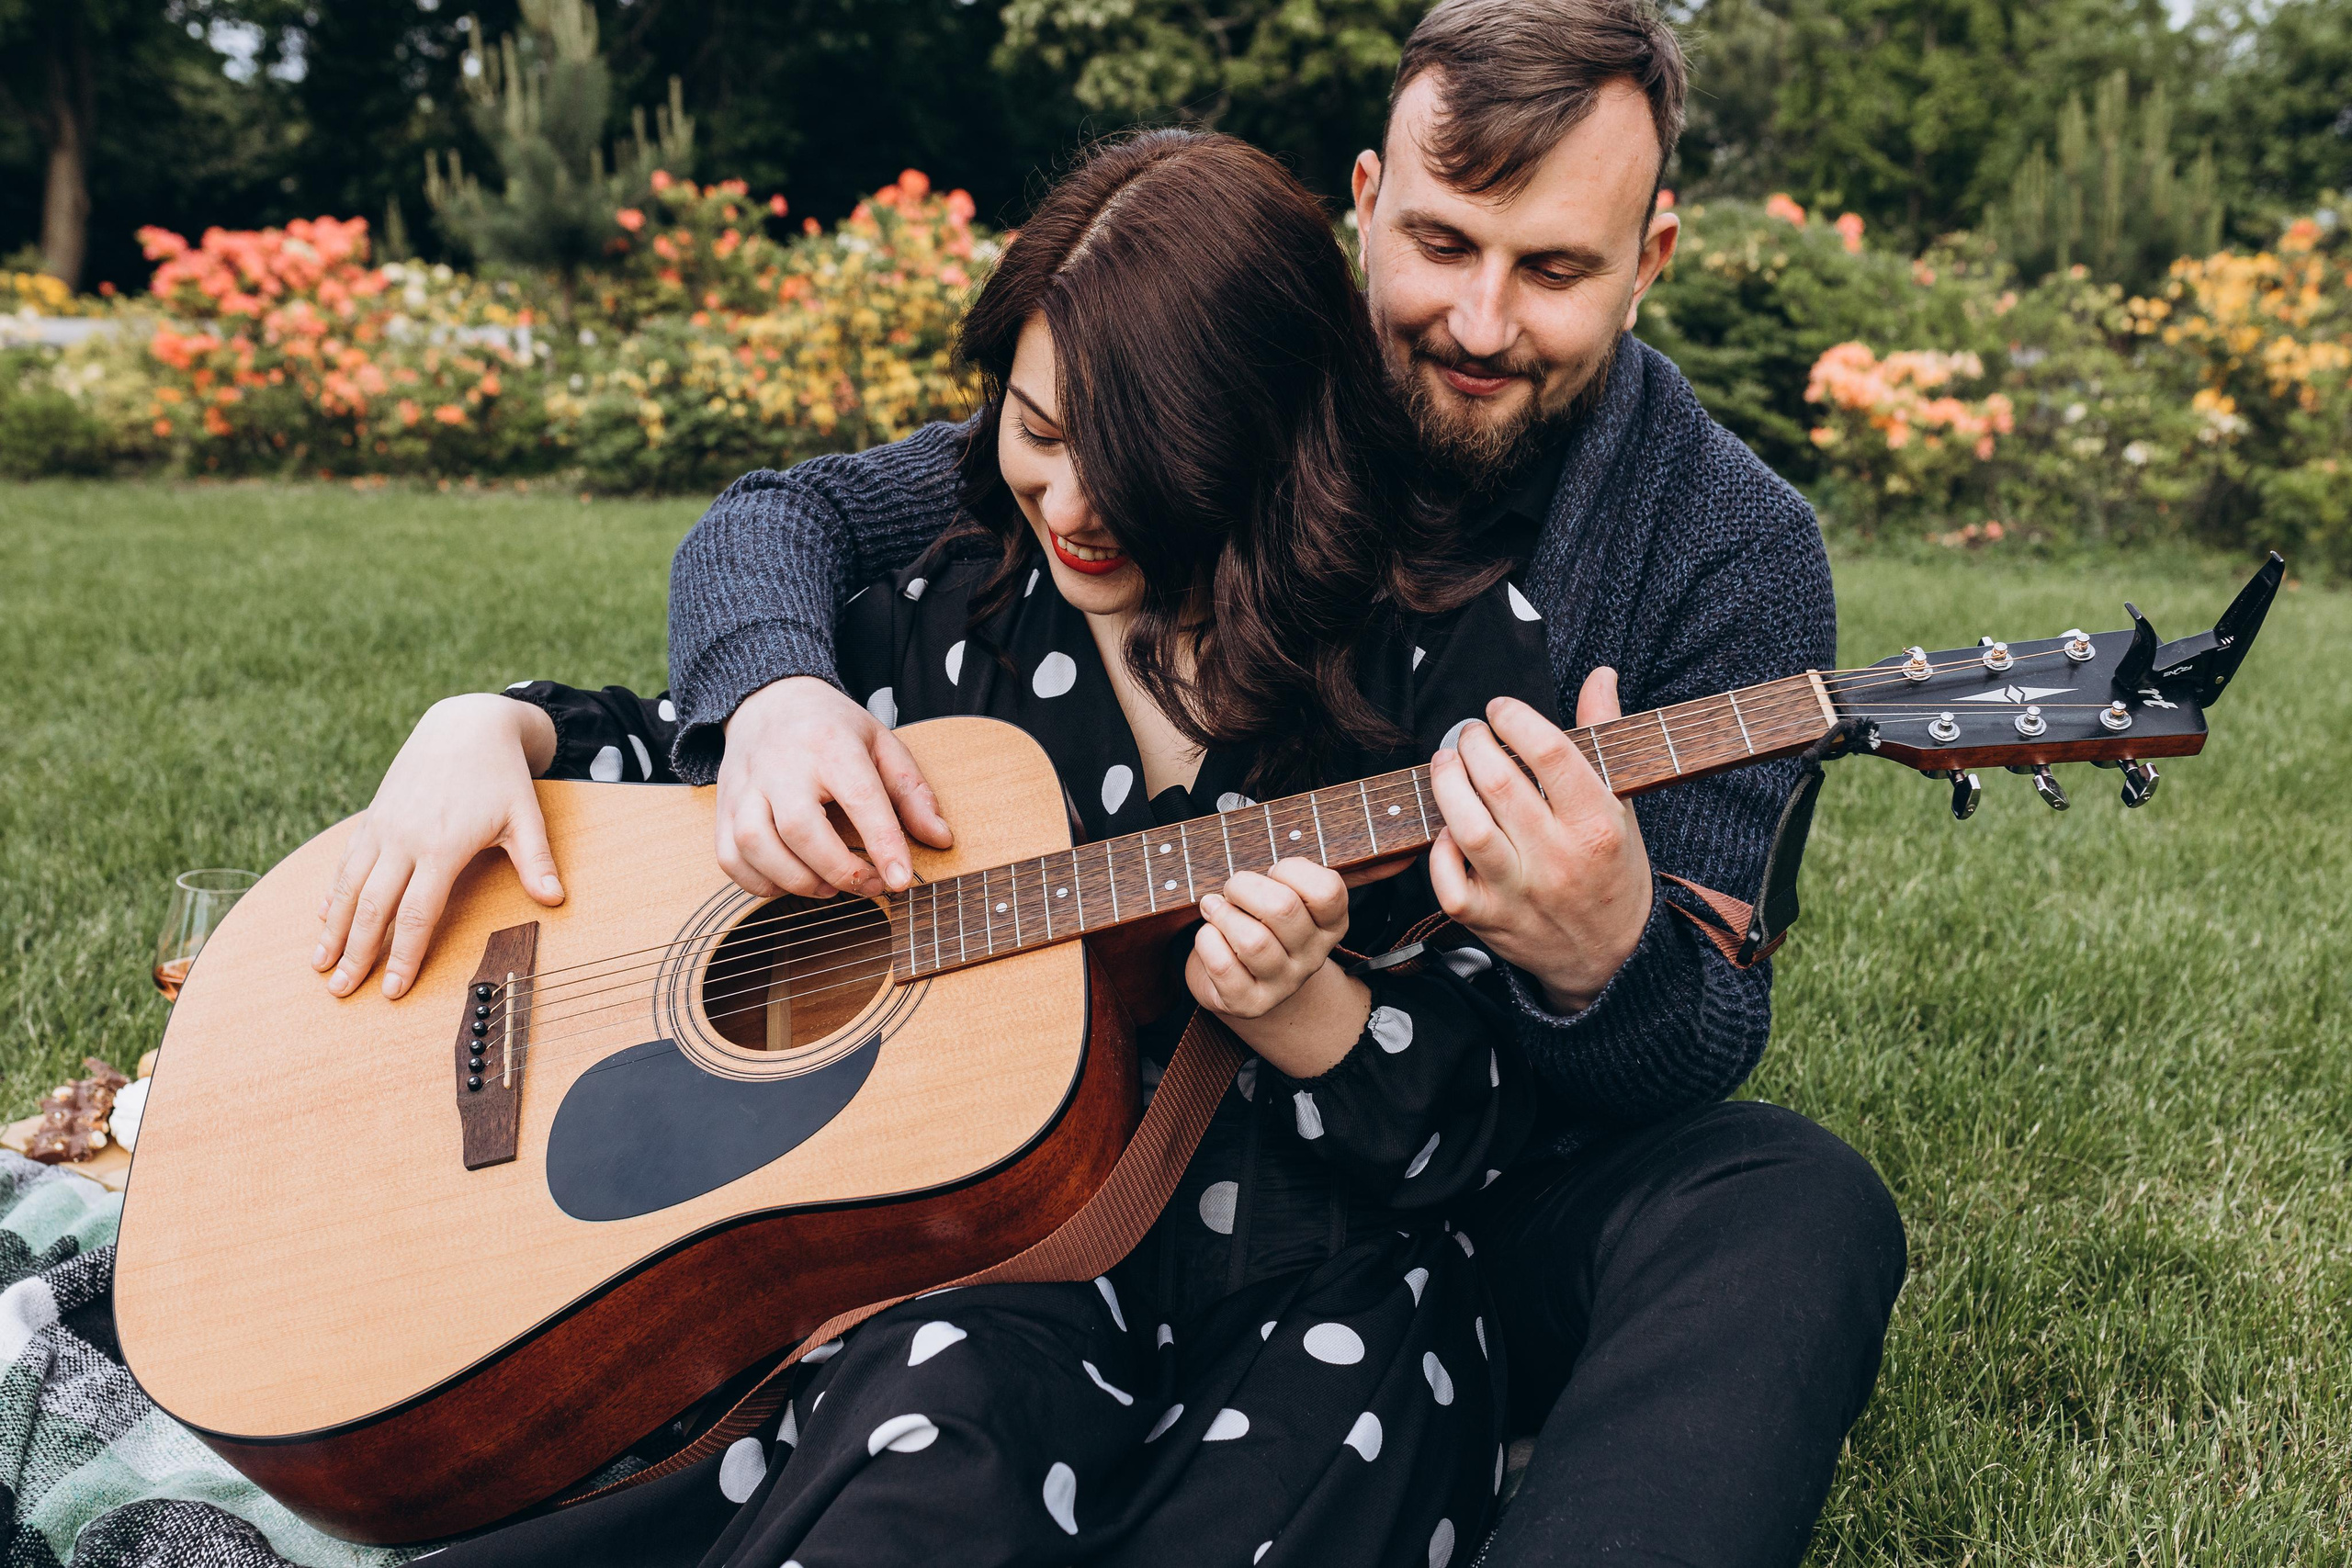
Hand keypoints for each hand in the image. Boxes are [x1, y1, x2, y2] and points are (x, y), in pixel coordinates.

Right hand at [315, 693, 561, 999]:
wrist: (465, 725)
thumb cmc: (500, 775)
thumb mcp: (525, 816)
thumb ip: (536, 861)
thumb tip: (556, 900)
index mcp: (442, 846)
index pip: (418, 914)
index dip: (403, 955)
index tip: (392, 990)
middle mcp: (404, 839)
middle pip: (373, 907)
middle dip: (356, 953)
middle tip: (342, 992)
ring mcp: (383, 826)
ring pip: (349, 886)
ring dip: (333, 929)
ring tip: (321, 966)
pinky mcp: (373, 816)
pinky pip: (347, 861)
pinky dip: (333, 892)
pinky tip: (323, 917)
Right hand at [716, 676, 952, 899]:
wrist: (769, 700)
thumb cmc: (831, 729)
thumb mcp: (882, 744)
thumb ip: (913, 792)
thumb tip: (940, 839)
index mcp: (830, 744)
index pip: (860, 797)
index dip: (883, 844)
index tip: (900, 881)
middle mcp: (782, 764)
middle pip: (799, 828)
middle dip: (837, 870)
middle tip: (867, 885)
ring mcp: (745, 786)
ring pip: (755, 845)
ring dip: (796, 880)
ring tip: (829, 887)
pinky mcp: (723, 807)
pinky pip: (729, 858)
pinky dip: (758, 883)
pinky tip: (789, 882)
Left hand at [1186, 861, 1368, 1077]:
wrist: (1240, 981)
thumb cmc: (1258, 924)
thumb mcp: (1280, 896)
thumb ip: (1279, 878)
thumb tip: (1250, 870)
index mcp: (1330, 925)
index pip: (1327, 891)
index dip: (1292, 870)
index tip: (1273, 873)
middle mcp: (1313, 957)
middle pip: (1283, 909)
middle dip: (1244, 887)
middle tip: (1232, 888)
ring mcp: (1283, 984)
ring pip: (1253, 941)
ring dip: (1223, 915)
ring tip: (1213, 909)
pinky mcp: (1250, 1003)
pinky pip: (1223, 966)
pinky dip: (1207, 942)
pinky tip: (1208, 934)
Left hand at [1426, 669, 1653, 1014]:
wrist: (1612, 959)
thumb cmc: (1613, 871)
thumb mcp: (1621, 805)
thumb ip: (1601, 737)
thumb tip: (1600, 676)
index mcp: (1598, 824)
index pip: (1550, 753)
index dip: (1515, 720)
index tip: (1500, 709)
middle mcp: (1559, 858)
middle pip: (1498, 782)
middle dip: (1472, 744)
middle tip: (1469, 734)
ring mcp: (1520, 892)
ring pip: (1467, 827)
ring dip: (1446, 783)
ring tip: (1446, 762)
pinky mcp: (1488, 921)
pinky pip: (1446, 881)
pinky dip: (1437, 848)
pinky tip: (1446, 827)